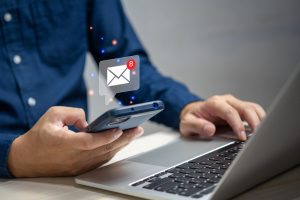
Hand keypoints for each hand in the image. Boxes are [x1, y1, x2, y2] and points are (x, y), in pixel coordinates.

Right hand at [7, 106, 142, 176]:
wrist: (26, 159)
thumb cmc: (39, 137)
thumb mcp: (52, 116)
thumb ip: (73, 113)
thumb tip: (89, 121)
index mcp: (66, 144)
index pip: (91, 142)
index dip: (107, 136)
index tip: (120, 129)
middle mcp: (75, 157)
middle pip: (104, 149)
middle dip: (124, 138)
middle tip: (138, 128)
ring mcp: (79, 165)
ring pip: (105, 155)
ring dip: (122, 144)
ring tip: (134, 133)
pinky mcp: (81, 168)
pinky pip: (101, 160)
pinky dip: (113, 150)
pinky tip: (121, 142)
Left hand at [180, 94, 265, 140]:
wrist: (193, 113)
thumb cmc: (191, 119)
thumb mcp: (187, 125)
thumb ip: (197, 126)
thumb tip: (209, 129)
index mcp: (213, 103)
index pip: (229, 112)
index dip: (237, 124)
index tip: (242, 137)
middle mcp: (225, 101)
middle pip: (245, 108)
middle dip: (254, 122)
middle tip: (257, 137)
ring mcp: (234, 103)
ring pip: (252, 108)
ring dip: (260, 120)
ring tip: (263, 134)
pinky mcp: (239, 108)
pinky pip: (253, 111)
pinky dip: (260, 119)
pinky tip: (261, 129)